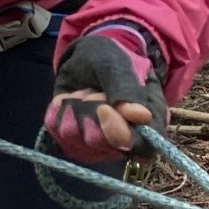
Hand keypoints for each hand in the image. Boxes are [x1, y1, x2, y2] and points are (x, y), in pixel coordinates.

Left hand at [45, 23, 167, 162]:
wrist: (87, 58)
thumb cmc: (111, 59)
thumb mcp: (118, 64)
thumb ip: (127, 90)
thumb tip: (142, 116)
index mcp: (151, 123)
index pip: (141, 149)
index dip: (119, 133)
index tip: (103, 108)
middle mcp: (126, 142)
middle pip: (100, 143)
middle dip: (91, 109)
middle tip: (95, 90)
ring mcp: (98, 146)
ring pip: (75, 138)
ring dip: (75, 108)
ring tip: (85, 92)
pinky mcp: (74, 142)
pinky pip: (56, 132)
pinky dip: (59, 110)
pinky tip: (70, 99)